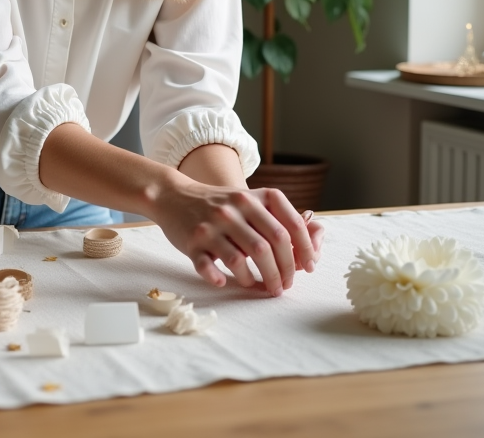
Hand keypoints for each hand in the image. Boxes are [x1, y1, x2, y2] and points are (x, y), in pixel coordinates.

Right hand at [150, 178, 321, 294]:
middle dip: (282, 272)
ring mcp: (212, 225)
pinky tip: (223, 281)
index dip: (305, 249)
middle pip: (269, 246)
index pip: (290, 224)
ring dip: (255, 280)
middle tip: (283, 286)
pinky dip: (218, 277)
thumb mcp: (248, 201)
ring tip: (257, 286)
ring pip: (241, 260)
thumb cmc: (219, 204)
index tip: (309, 267)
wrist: (174, 196)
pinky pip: (207, 266)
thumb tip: (309, 248)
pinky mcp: (192, 241)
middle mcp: (234, 209)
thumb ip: (276, 219)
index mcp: (254, 198)